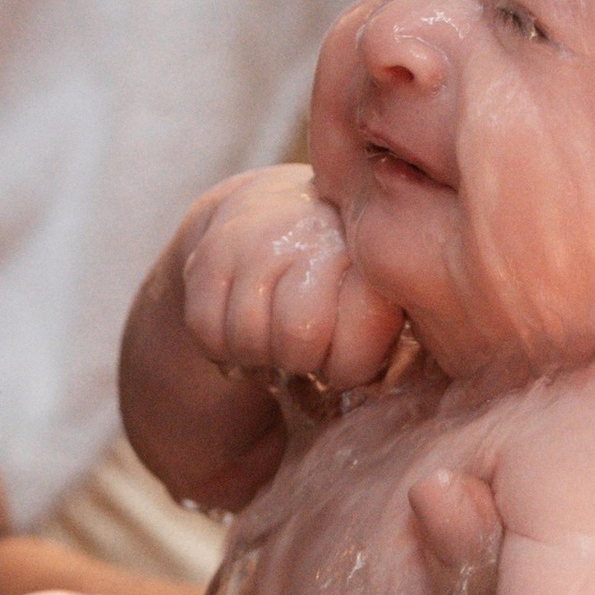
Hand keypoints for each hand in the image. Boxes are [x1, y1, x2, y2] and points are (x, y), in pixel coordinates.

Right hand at [178, 165, 405, 390]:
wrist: (279, 210)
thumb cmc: (344, 276)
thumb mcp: (382, 293)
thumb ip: (388, 330)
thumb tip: (374, 385)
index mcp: (373, 257)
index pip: (356, 346)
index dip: (348, 369)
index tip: (348, 358)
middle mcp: (317, 236)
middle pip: (296, 339)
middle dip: (300, 360)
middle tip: (307, 348)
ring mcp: (260, 239)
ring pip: (247, 338)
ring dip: (259, 356)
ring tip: (274, 339)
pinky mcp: (212, 250)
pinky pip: (206, 328)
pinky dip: (220, 345)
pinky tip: (242, 328)